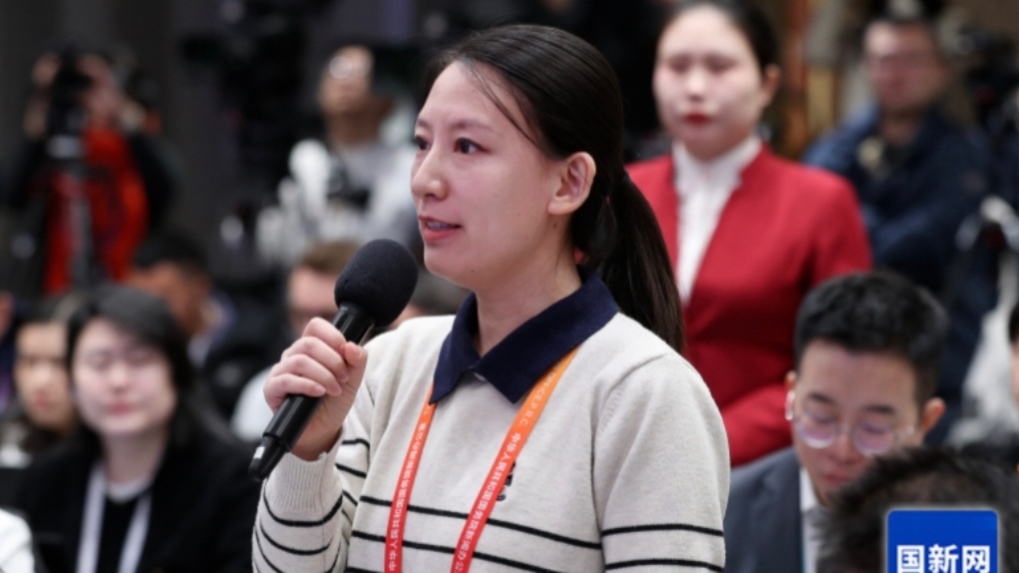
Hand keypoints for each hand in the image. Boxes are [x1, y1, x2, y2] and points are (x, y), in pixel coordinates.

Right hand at [264, 317, 367, 460]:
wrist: (323, 429)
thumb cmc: (334, 401)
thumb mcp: (353, 379)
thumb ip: (357, 360)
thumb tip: (351, 347)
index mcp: (311, 347)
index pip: (316, 326)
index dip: (333, 336)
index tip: (346, 353)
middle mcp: (293, 355)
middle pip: (309, 343)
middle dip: (333, 360)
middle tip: (344, 377)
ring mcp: (281, 371)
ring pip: (299, 361)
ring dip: (323, 375)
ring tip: (334, 389)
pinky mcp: (272, 388)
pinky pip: (285, 380)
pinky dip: (307, 385)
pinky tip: (319, 393)